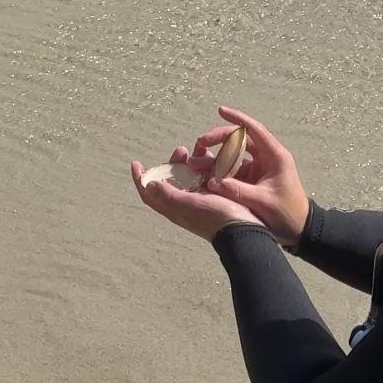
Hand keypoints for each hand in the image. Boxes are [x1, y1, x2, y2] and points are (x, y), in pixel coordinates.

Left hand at [127, 159, 254, 241]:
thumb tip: (149, 184)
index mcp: (175, 209)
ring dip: (189, 163)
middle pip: (170, 182)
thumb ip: (170, 195)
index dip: (141, 179)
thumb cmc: (218, 219)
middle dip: (171, 164)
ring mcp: (200, 201)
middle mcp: (184, 205)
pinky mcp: (214, 198)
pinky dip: (204, 167)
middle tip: (181, 151)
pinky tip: (211, 159)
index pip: (150, 194)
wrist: (246, 231)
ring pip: (188, 178)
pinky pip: (204, 179)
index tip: (136, 163)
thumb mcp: (192, 205)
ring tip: (198, 151)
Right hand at [163, 107, 309, 244]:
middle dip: (218, 139)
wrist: (299, 231)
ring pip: (233, 155)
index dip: (237, 119)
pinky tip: (204, 175)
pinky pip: (232, 170)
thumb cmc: (287, 214)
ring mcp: (259, 169)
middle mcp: (266, 158)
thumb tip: (212, 183)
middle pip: (240, 140)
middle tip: (200, 143)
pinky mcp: (252, 180)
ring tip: (196, 163)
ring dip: (215, 157)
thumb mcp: (262, 202)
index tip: (221, 110)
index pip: (255, 130)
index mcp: (275, 156)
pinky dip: (218, 171)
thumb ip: (237, 191)